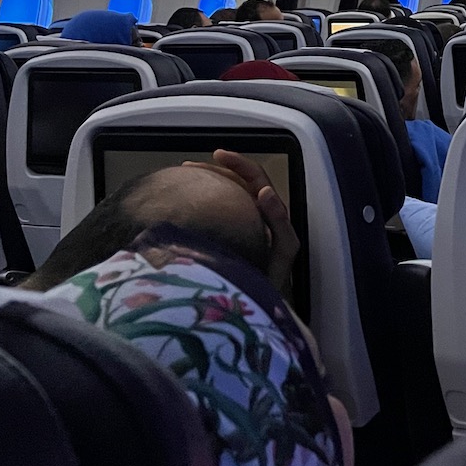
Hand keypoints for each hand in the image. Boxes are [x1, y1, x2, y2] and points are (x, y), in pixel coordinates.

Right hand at [184, 149, 299, 296]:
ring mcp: (240, 229)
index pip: (256, 180)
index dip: (240, 165)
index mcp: (270, 215)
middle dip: (217, 171)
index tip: (217, 155)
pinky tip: (181, 208)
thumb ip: (280, 224)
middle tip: (189, 166)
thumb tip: (264, 191)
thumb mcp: (283, 252)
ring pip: (224, 198)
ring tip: (183, 180)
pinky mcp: (225, 242)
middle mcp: (256, 218)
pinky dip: (200, 206)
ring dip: (207, 185)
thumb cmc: (274, 283)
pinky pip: (214, 216)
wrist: (260, 310)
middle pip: (237, 185)